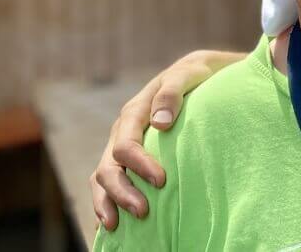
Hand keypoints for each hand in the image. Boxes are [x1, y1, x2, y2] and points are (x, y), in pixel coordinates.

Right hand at [89, 49, 244, 229]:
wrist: (198, 74)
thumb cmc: (196, 75)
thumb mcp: (189, 75)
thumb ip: (173, 94)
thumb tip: (160, 123)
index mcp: (133, 112)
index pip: (126, 145)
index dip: (139, 165)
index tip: (161, 180)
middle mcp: (121, 131)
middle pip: (108, 168)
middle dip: (122, 193)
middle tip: (143, 212)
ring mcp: (121, 146)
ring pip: (102, 178)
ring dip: (109, 202)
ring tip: (119, 225)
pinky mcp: (127, 159)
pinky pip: (108, 183)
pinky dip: (106, 203)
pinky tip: (112, 225)